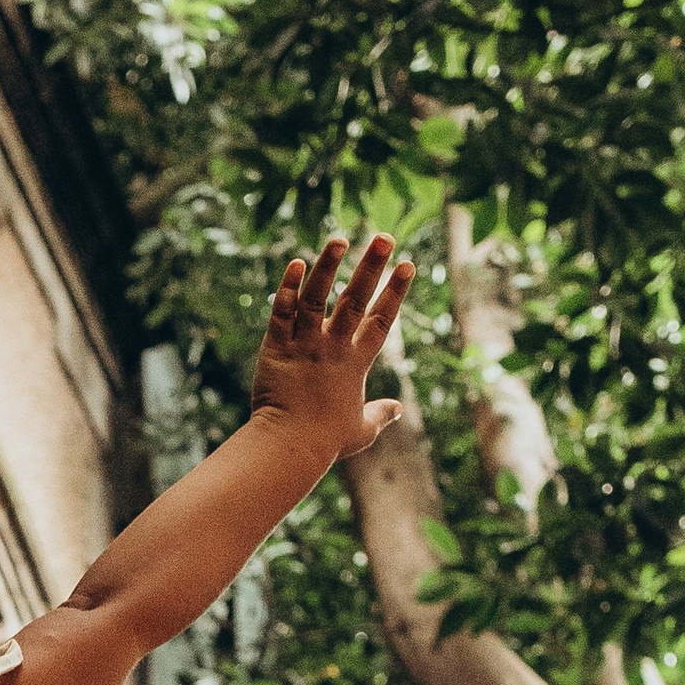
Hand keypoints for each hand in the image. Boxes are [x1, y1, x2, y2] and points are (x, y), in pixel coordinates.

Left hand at [249, 233, 415, 460]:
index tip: (408, 264)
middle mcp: (332, 348)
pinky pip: (282, 312)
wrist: (288, 447)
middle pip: (355, 300)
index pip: (381, 320)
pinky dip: (288, 287)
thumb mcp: (360, 431)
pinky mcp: (276, 347)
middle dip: (372, 266)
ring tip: (339, 239)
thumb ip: (379, 415)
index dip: (395, 292)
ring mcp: (304, 345)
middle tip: (384, 237)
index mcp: (356, 364)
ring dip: (328, 266)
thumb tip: (397, 409)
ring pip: (317, 297)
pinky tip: (296, 263)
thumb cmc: (324, 443)